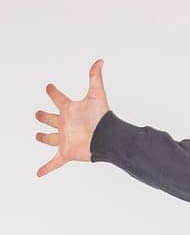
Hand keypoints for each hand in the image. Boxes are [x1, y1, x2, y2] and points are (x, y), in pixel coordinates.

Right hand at [34, 59, 110, 177]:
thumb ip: (95, 77)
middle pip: (51, 119)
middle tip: (37, 113)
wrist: (107, 138)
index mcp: (70, 109)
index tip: (49, 86)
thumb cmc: (101, 117)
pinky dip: (46, 168)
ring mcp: (65, 138)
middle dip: (44, 116)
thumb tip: (100, 60)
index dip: (53, 92)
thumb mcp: (96, 94)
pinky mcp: (66, 152)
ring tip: (37, 135)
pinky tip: (38, 174)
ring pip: (51, 138)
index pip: (58, 98)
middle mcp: (66, 123)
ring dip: (44, 137)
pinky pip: (54, 162)